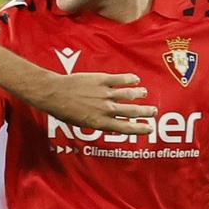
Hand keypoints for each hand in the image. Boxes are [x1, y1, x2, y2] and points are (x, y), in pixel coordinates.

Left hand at [37, 71, 155, 134]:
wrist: (54, 94)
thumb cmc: (64, 110)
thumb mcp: (81, 123)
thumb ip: (98, 122)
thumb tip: (111, 124)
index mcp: (100, 122)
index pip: (126, 128)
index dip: (140, 129)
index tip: (149, 129)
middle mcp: (106, 109)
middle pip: (132, 111)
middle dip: (145, 112)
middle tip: (153, 111)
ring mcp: (105, 94)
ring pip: (129, 94)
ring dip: (139, 94)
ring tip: (144, 93)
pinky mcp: (102, 80)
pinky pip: (121, 79)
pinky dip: (130, 79)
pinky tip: (136, 79)